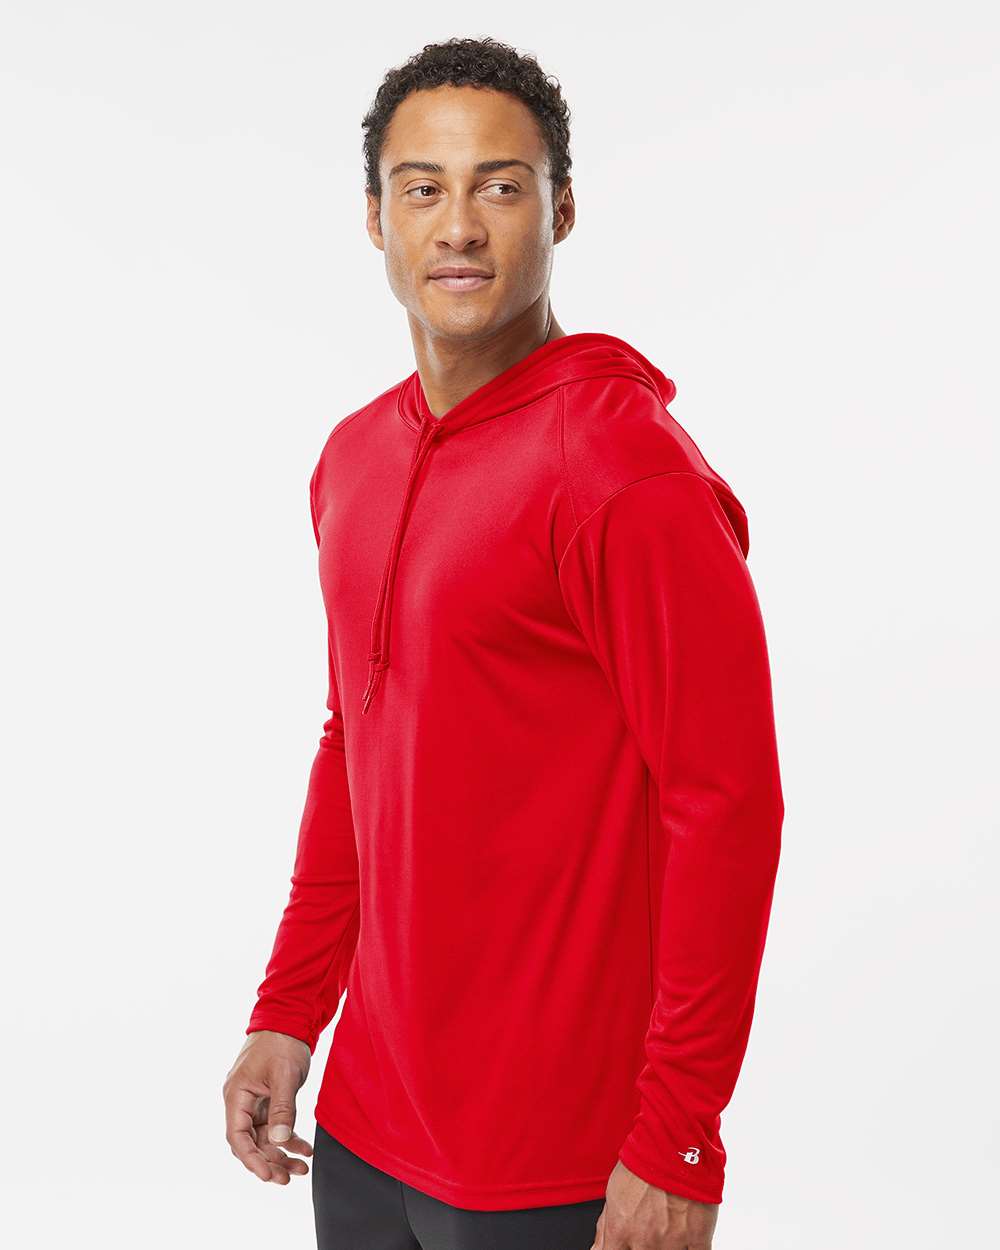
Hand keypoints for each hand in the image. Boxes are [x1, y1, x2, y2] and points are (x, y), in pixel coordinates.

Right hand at [223, 1030, 312, 1182]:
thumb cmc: (282, 1041)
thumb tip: (280, 1142)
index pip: (238, 1137)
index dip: (251, 1159)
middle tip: (288, 1179)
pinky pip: (276, 1126)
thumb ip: (282, 1108)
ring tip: (302, 1168)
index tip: (268, 1175)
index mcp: (236, 1095)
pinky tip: (305, 1148)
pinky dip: (289, 1138)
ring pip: (265, 1137)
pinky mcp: (269, 1099)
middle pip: (250, 1142)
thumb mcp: (284, 1075)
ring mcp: (254, 1101)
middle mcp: (241, 1101)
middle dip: (269, 1161)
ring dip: (282, 1153)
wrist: (289, 1017)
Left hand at [589, 1159, 718, 1248]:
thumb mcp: (614, 1188)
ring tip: (669, 1222)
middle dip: (643, 1243)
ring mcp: (673, 1242)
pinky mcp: (698, 1237)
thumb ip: (605, 1224)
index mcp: (622, 1229)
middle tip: (649, 1224)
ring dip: (668, 1244)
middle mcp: (645, 1241)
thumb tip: (598, 1247)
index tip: (623, 1244)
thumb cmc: (646, 1159)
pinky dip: (692, 1247)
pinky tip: (688, 1235)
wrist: (676, 1142)